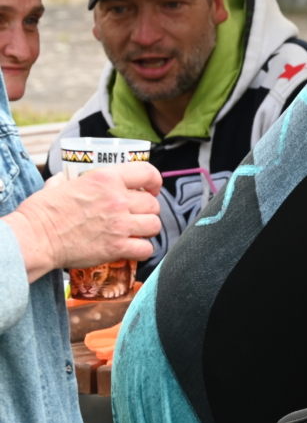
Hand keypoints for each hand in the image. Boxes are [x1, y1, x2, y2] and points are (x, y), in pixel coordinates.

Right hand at [2, 162, 160, 281]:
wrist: (36, 237)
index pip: (147, 172)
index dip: (154, 181)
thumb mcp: (58, 184)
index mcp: (105, 179)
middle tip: (136, 215)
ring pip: (154, 225)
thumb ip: (69, 179)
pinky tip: (133, 249)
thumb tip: (65, 179)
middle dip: (147, 210)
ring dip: (147, 229)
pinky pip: (147, 249)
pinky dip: (143, 250)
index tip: (151, 188)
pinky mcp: (117, 247)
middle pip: (153, 203)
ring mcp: (120, 224)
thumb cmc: (42, 211)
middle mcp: (117, 200)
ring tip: (135, 231)